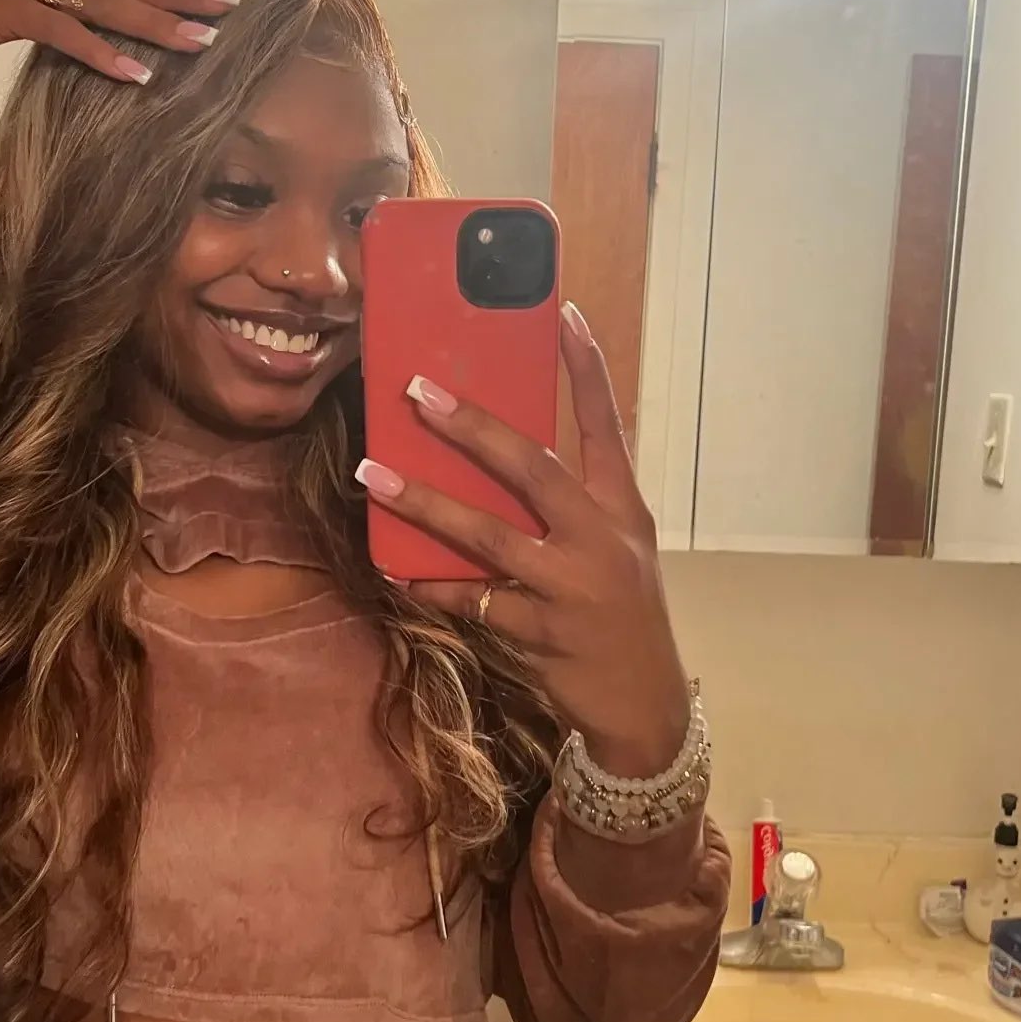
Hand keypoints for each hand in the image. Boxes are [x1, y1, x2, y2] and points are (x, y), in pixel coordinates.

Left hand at [356, 304, 691, 776]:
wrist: (647, 707)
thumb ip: (570, 505)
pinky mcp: (543, 635)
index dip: (587, 369)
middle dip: (474, 427)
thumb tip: (494, 457)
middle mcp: (602, 539)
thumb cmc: (620, 615)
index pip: (607, 425)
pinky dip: (433, 585)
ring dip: (425, 503)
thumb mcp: (616, 550)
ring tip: (373, 475)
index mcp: (622, 509)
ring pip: (489, 535)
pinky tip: (396, 570)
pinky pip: (474, 601)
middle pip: (534, 468)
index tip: (563, 314)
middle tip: (420, 391)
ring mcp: (573, 588)